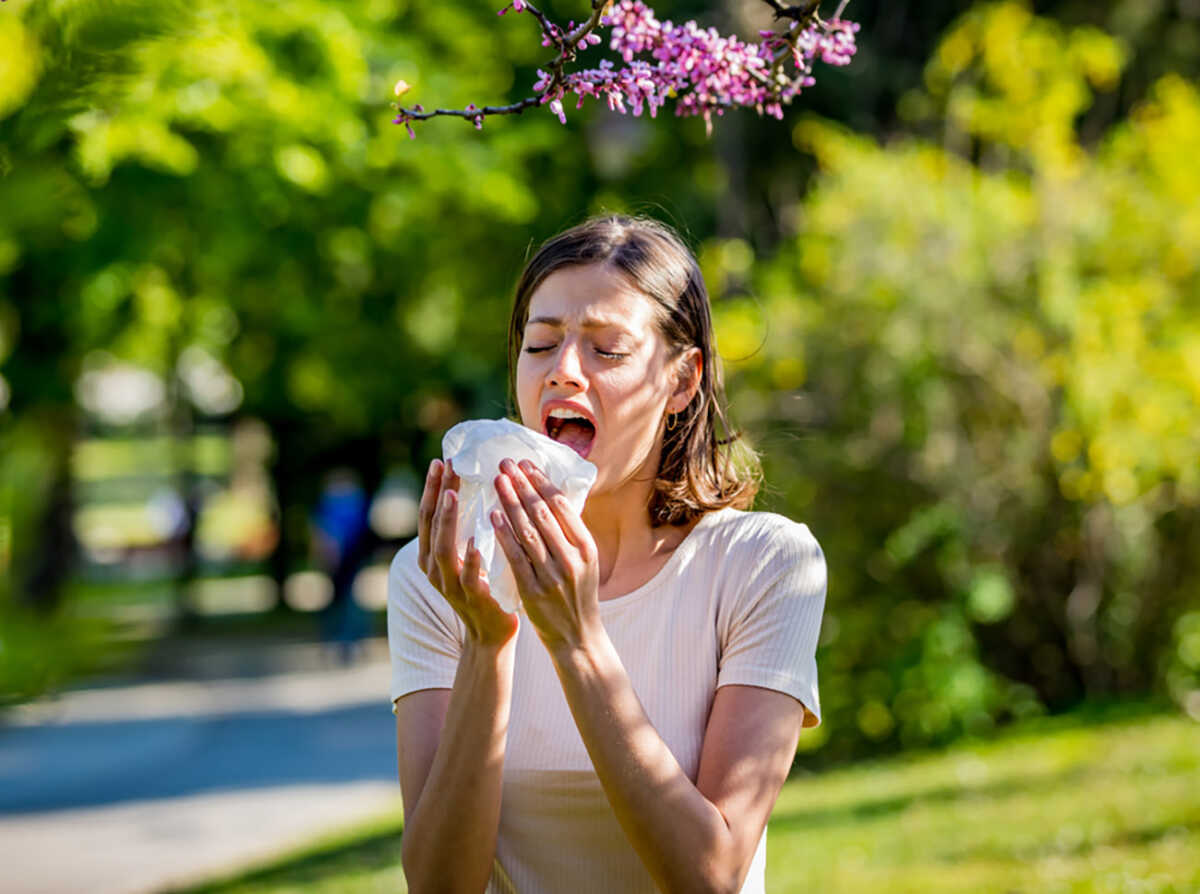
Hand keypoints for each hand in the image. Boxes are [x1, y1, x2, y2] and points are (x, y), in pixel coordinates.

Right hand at [418, 458, 518, 647]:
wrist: (491, 632)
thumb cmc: (484, 586)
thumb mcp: (468, 555)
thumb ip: (466, 529)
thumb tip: (475, 489)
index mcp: (431, 555)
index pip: (428, 515)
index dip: (433, 488)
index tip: (441, 460)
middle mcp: (434, 568)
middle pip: (431, 525)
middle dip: (438, 493)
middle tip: (447, 465)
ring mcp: (450, 584)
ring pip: (443, 548)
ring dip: (448, 519)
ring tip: (454, 493)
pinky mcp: (471, 598)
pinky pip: (468, 577)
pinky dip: (471, 559)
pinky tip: (475, 541)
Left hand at [491, 458, 600, 656]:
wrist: (577, 637)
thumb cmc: (577, 594)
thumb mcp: (584, 562)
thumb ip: (569, 534)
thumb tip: (551, 496)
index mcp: (587, 547)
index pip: (563, 506)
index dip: (542, 482)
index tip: (526, 464)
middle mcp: (572, 559)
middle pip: (544, 513)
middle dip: (523, 485)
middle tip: (506, 464)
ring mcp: (553, 576)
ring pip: (528, 531)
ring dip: (511, 503)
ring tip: (498, 481)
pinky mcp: (533, 591)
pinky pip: (516, 557)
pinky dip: (504, 535)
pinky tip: (493, 516)